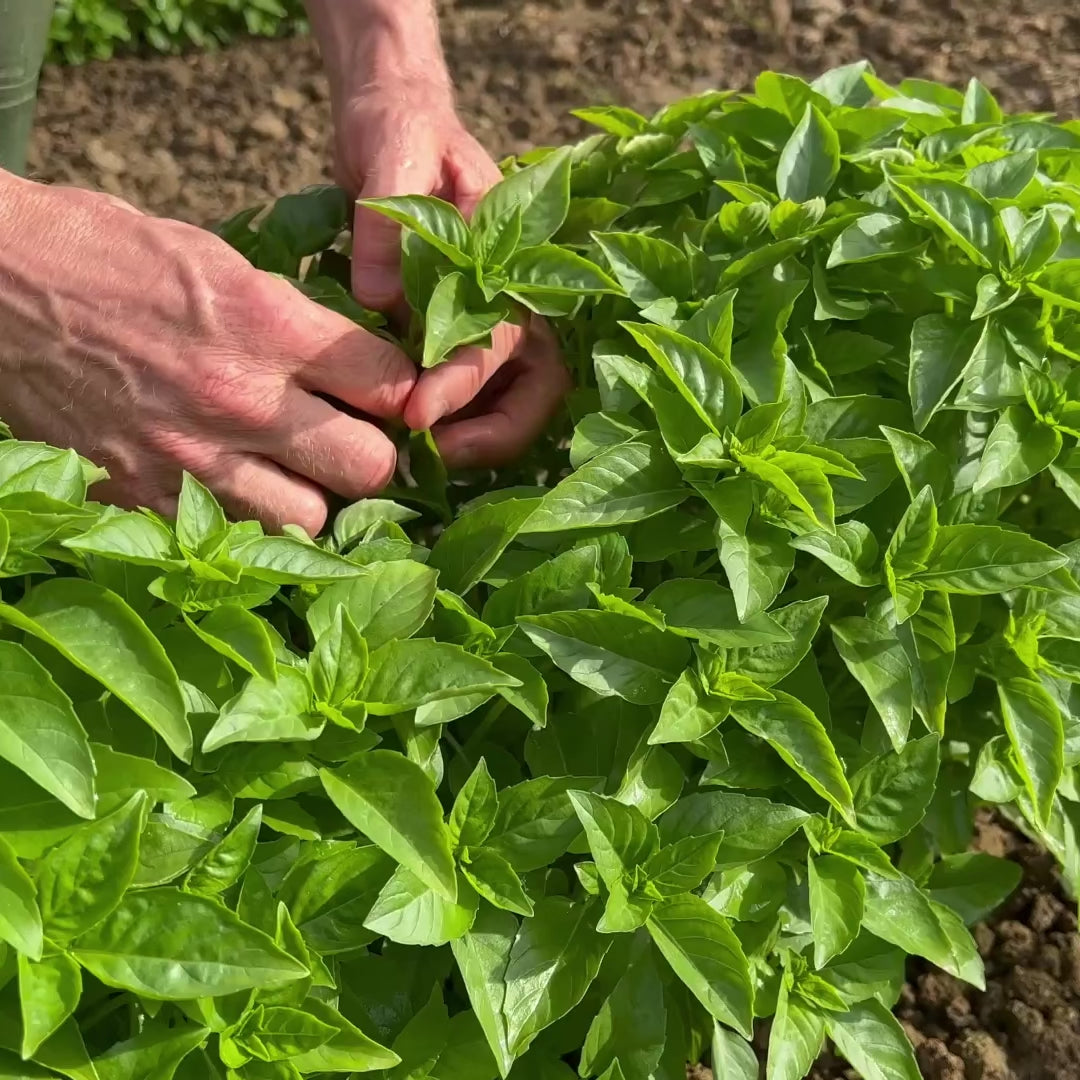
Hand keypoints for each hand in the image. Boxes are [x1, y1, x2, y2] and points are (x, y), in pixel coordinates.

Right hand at [0, 177, 415, 534]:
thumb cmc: (104, 254)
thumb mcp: (217, 259)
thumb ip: (293, 319)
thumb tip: (355, 361)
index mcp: (266, 325)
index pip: (389, 384)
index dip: (401, 392)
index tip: (387, 392)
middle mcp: (240, 400)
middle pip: (369, 468)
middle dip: (371, 457)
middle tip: (349, 440)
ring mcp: (189, 459)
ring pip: (309, 521)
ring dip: (311, 499)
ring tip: (290, 473)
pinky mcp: (140, 498)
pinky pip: (229, 538)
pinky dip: (242, 521)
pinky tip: (229, 490)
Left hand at [333, 82, 569, 466]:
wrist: (393, 122)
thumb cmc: (400, 128)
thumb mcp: (392, 149)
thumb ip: (389, 219)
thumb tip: (380, 299)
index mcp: (510, 252)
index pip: (501, 334)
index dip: (463, 379)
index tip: (416, 413)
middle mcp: (514, 292)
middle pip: (539, 384)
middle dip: (494, 431)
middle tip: (435, 452)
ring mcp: (494, 315)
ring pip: (515, 397)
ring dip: (479, 435)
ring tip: (423, 454)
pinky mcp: (465, 330)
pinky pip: (479, 392)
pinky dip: (455, 421)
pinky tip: (410, 432)